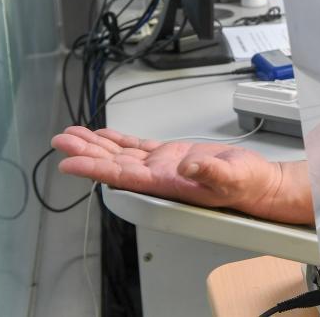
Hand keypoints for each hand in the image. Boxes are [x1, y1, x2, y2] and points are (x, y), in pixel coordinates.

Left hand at [51, 126, 310, 224]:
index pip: (121, 176)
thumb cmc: (247, 184)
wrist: (258, 182)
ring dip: (96, 145)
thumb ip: (210, 172)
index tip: (70, 163)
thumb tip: (187, 167)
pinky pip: (138, 148)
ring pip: (121, 154)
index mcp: (167, 184)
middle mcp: (158, 176)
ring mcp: (163, 166)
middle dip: (86, 152)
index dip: (94, 169)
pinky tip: (104, 136)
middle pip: (113, 164)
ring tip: (72, 135)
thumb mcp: (232, 176)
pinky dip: (119, 141)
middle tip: (61, 140)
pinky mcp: (172, 156)